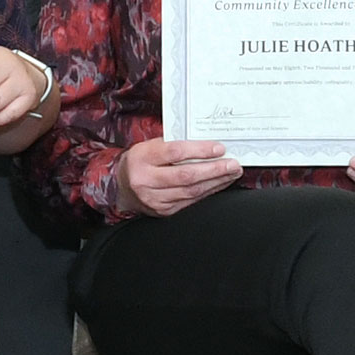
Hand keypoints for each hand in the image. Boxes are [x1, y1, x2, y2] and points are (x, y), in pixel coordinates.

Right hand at [117, 133, 238, 218]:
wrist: (121, 186)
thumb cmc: (140, 161)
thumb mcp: (150, 146)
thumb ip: (174, 144)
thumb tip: (207, 144)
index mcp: (142, 158)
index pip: (175, 152)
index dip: (200, 150)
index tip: (219, 148)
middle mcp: (146, 180)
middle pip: (186, 176)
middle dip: (214, 170)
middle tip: (233, 164)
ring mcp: (155, 199)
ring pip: (191, 191)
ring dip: (216, 182)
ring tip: (231, 173)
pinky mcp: (163, 211)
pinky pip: (190, 201)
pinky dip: (208, 192)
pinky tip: (219, 184)